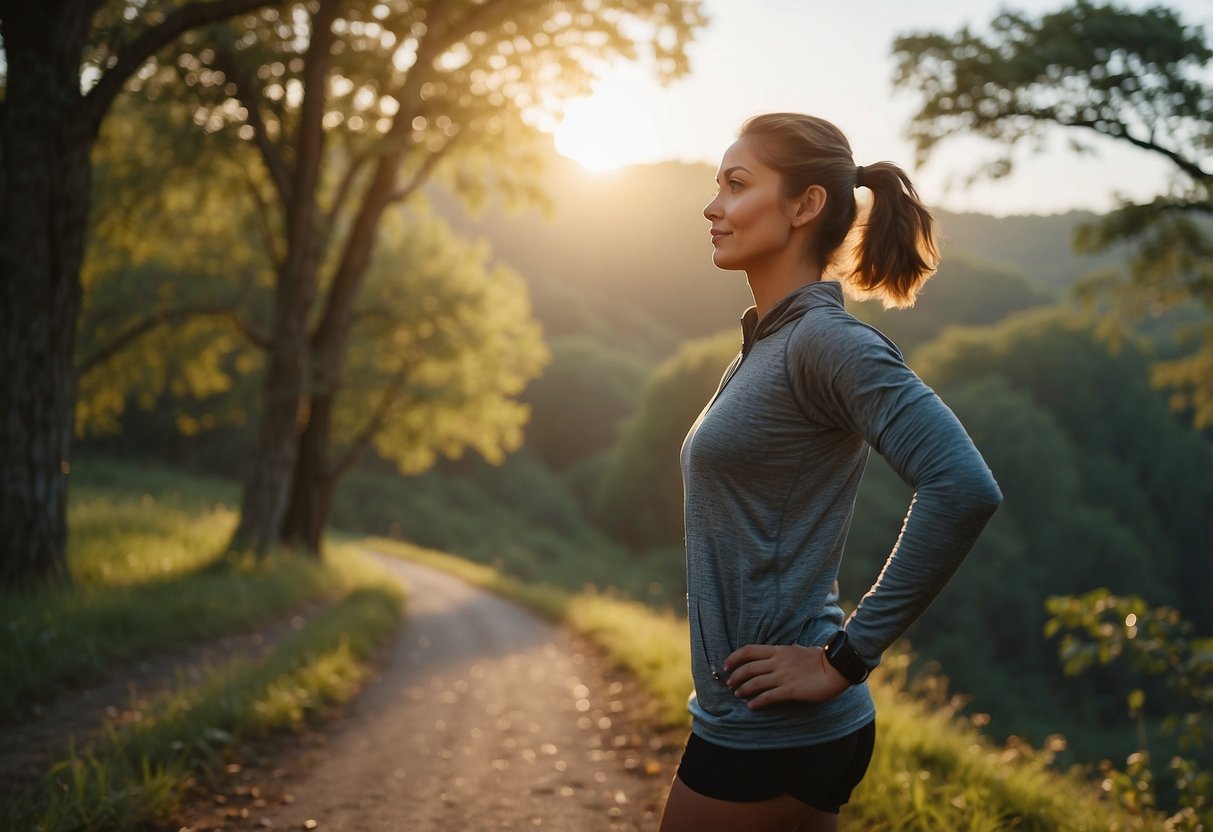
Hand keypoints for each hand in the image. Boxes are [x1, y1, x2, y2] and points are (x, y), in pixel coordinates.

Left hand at [723, 644, 850, 708]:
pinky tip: (752, 706)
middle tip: (729, 684)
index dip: (734, 658)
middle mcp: (778, 662)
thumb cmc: (820, 659)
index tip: (726, 665)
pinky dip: (757, 702)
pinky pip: (768, 697)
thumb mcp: (797, 650)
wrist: (836, 667)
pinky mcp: (790, 690)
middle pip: (748, 668)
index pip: (749, 650)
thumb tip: (775, 657)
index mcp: (779, 650)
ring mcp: (783, 676)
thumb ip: (784, 654)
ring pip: (755, 683)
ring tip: (737, 695)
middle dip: (735, 677)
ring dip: (743, 690)